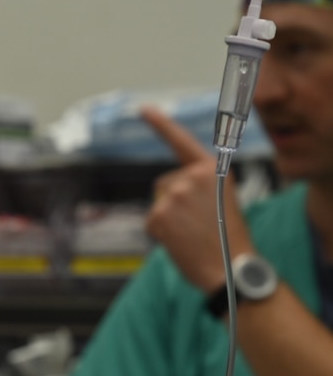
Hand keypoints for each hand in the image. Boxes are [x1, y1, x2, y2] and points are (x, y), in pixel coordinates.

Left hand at [140, 107, 255, 292]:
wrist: (231, 266)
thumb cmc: (228, 236)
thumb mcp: (223, 198)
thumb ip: (199, 185)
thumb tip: (172, 187)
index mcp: (211, 169)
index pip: (181, 142)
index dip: (161, 125)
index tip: (143, 109)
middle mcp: (191, 176)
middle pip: (164, 183)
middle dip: (173, 201)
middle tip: (198, 223)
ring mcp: (173, 194)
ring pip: (158, 202)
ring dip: (168, 217)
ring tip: (192, 232)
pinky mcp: (159, 214)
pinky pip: (152, 220)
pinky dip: (161, 232)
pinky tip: (180, 240)